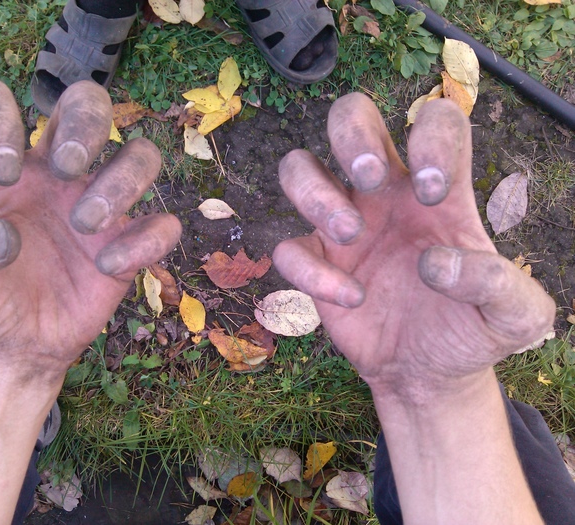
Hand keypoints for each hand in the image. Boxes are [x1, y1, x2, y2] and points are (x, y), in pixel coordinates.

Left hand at [0, 80, 180, 379]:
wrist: (8, 349)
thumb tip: (0, 238)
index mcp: (2, 169)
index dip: (0, 118)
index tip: (2, 174)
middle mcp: (55, 177)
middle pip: (89, 103)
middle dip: (87, 123)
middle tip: (66, 168)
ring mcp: (98, 207)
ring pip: (142, 155)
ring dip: (122, 181)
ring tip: (85, 223)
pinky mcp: (128, 247)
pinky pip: (163, 226)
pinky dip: (145, 242)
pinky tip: (108, 267)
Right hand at [273, 93, 553, 398]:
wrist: (428, 373)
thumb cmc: (471, 331)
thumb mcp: (514, 316)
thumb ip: (501, 285)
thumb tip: (436, 262)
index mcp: (437, 190)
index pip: (435, 121)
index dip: (431, 138)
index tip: (434, 195)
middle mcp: (384, 195)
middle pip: (348, 116)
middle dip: (351, 134)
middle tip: (370, 178)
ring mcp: (343, 226)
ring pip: (298, 168)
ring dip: (315, 193)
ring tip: (350, 233)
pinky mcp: (316, 262)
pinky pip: (288, 248)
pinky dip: (311, 271)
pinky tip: (351, 299)